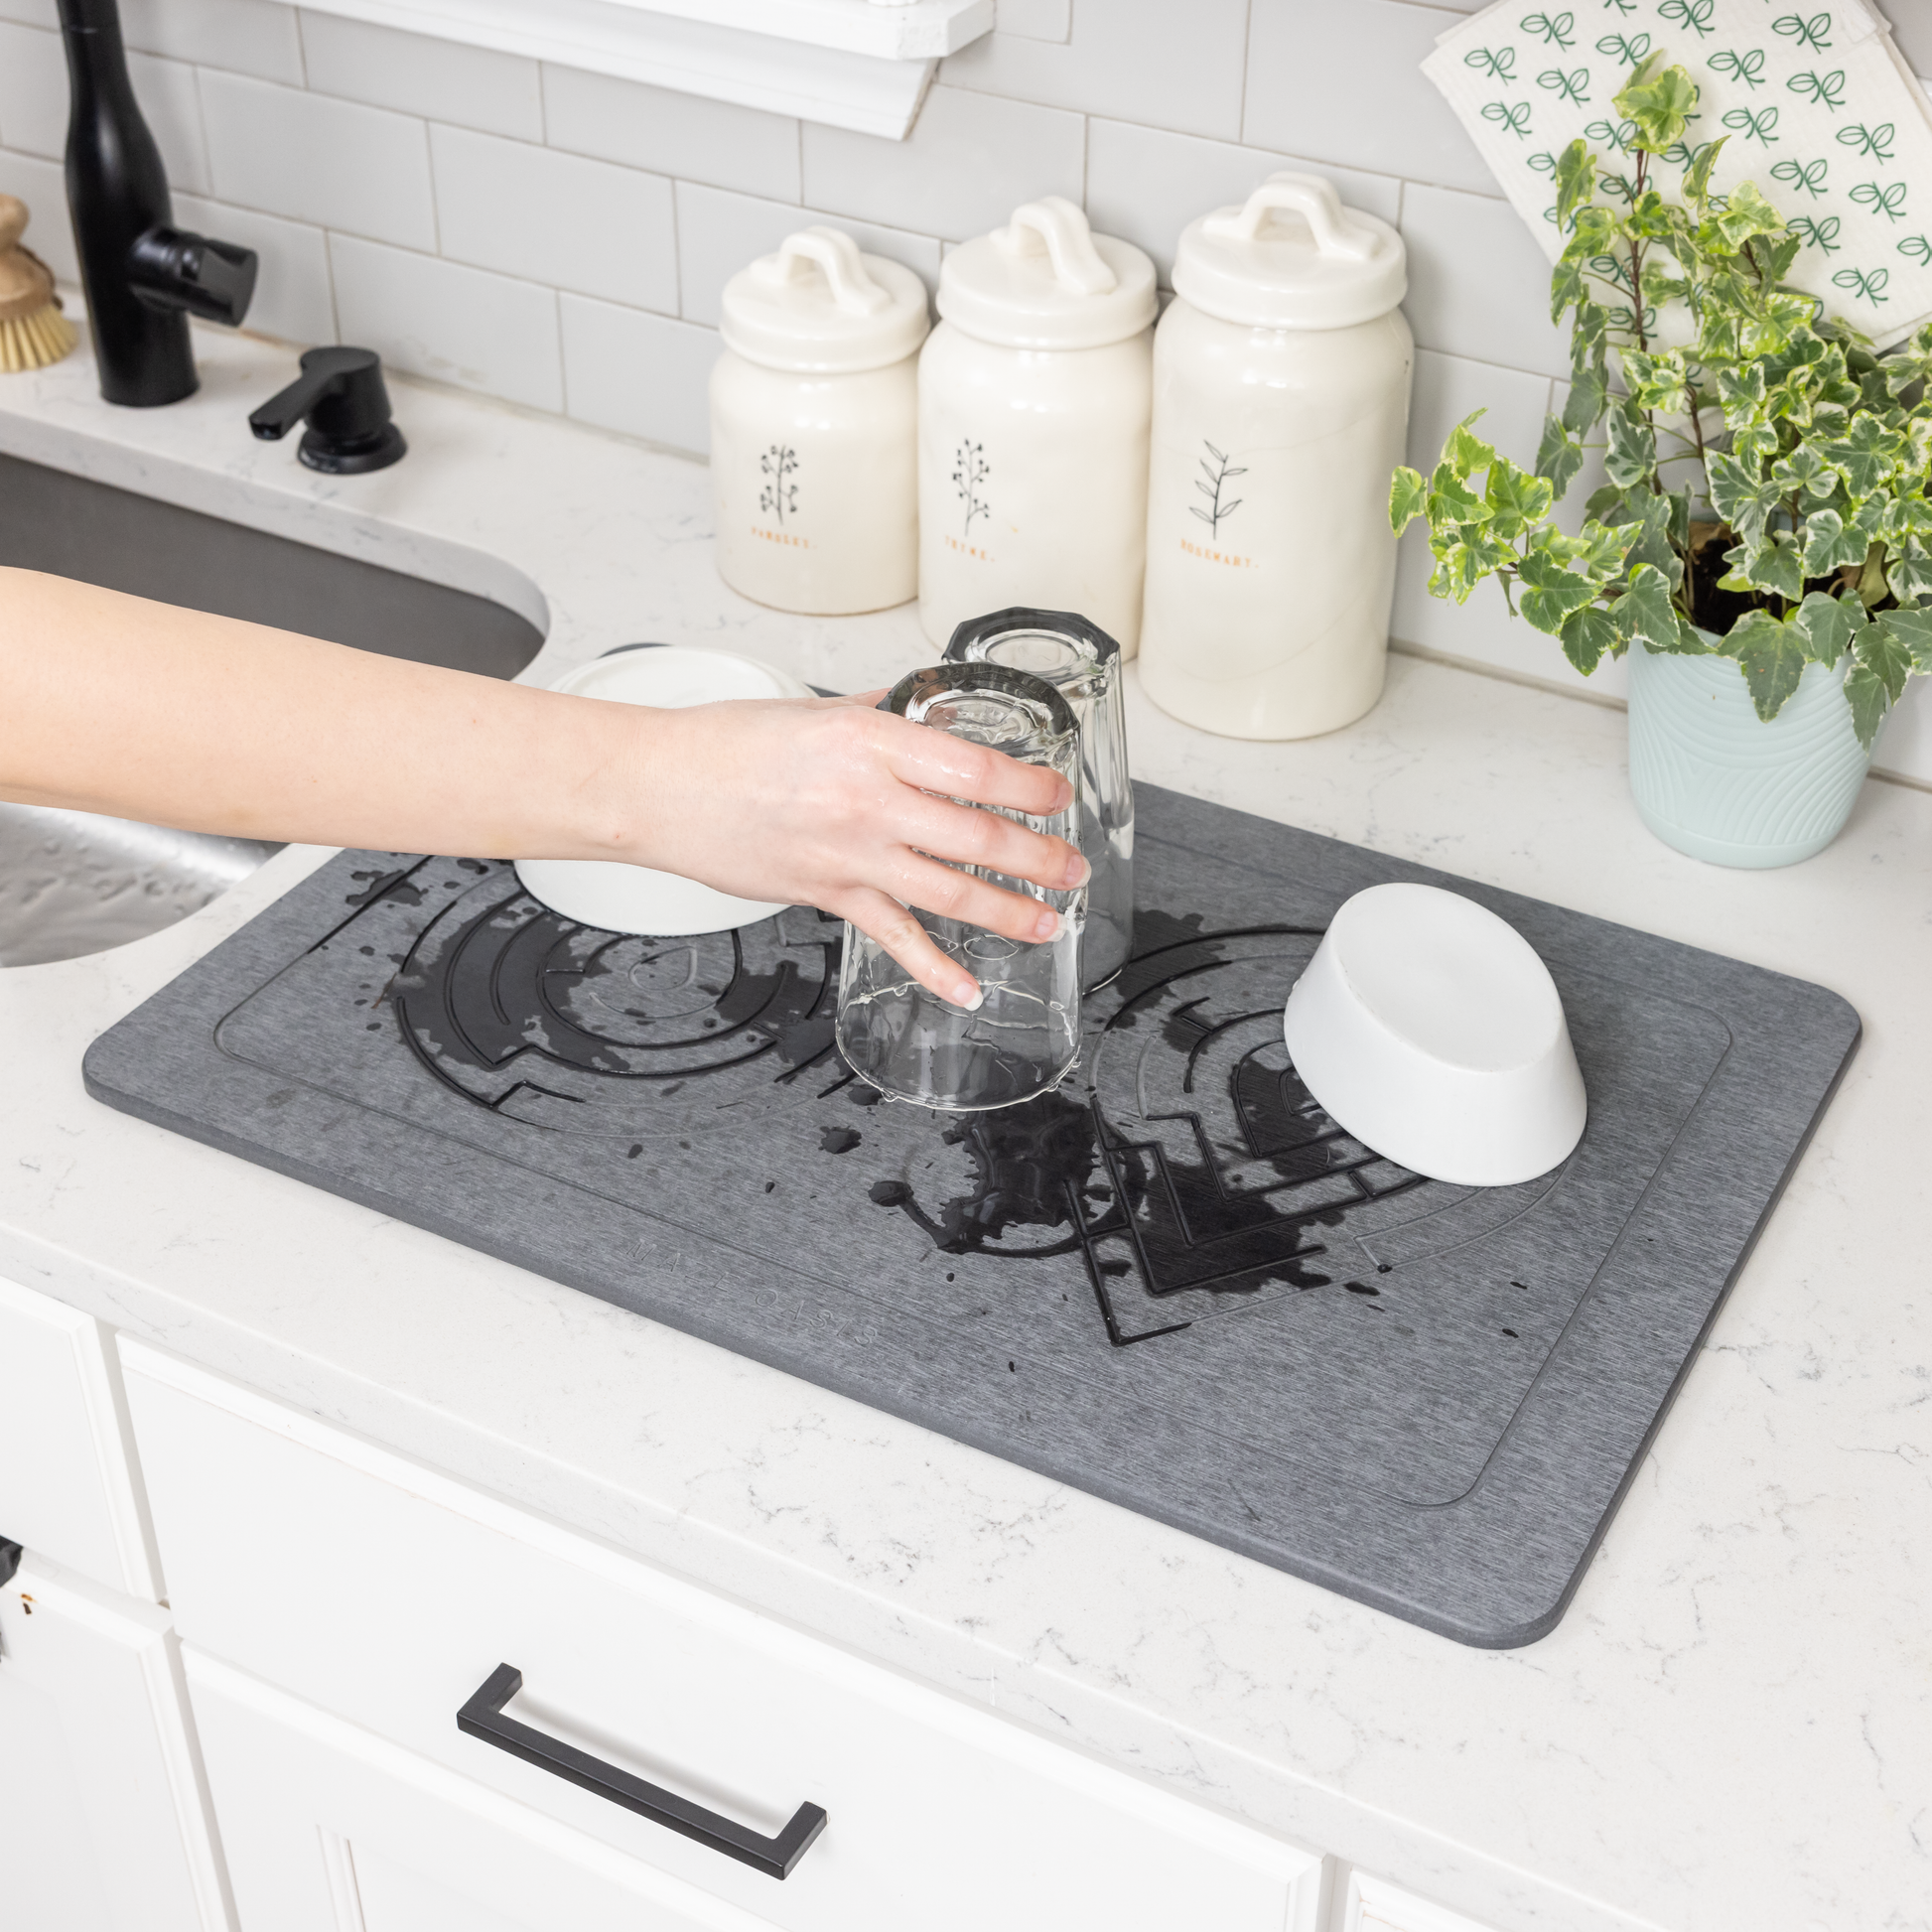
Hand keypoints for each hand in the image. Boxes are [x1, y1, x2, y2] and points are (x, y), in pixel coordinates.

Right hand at [605, 691, 1085, 1007]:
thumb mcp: (817, 710)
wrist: (659, 786)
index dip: (1028, 787)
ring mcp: (848, 854)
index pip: (973, 769)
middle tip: (1072, 866)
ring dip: (1010, 911)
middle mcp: (866, 800)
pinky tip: (966, 990)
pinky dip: (934, 970)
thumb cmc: (727, 744)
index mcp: (869, 742)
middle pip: (976, 835)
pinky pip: (893, 938)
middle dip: (1038, 855)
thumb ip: (882, 717)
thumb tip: (930, 715)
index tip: (1056, 794)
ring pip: (949, 891)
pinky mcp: (827, 894)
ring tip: (1050, 920)